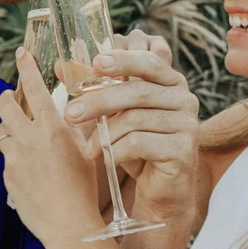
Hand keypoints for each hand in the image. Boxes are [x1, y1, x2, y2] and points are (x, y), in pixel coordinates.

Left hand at [0, 50, 104, 248]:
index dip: (26, 67)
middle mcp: (29, 139)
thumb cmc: (85, 188)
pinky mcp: (7, 176)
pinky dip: (15, 157)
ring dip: (10, 129)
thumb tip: (74, 109)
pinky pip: (6, 158)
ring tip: (25, 138)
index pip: (34, 88)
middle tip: (12, 98)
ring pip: (1, 131)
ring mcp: (14, 158)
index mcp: (53, 129)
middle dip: (6, 97)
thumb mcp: (89, 151)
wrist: (70, 227)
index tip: (20, 53)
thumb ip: (78, 127)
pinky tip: (32, 171)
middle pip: (4, 104)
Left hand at [63, 36, 198, 223]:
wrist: (160, 188)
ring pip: (135, 119)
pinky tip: (106, 158)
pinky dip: (116, 151)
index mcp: (171, 82)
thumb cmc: (137, 146)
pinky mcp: (183, 150)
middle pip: (137, 92)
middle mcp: (185, 99)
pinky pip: (140, 143)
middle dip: (99, 101)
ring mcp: (188, 124)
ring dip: (104, 134)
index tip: (96, 63)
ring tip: (89, 148)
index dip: (123, 60)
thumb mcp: (115, 114)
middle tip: (71, 113)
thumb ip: (93, 88)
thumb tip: (59, 66)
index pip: (148, 62)